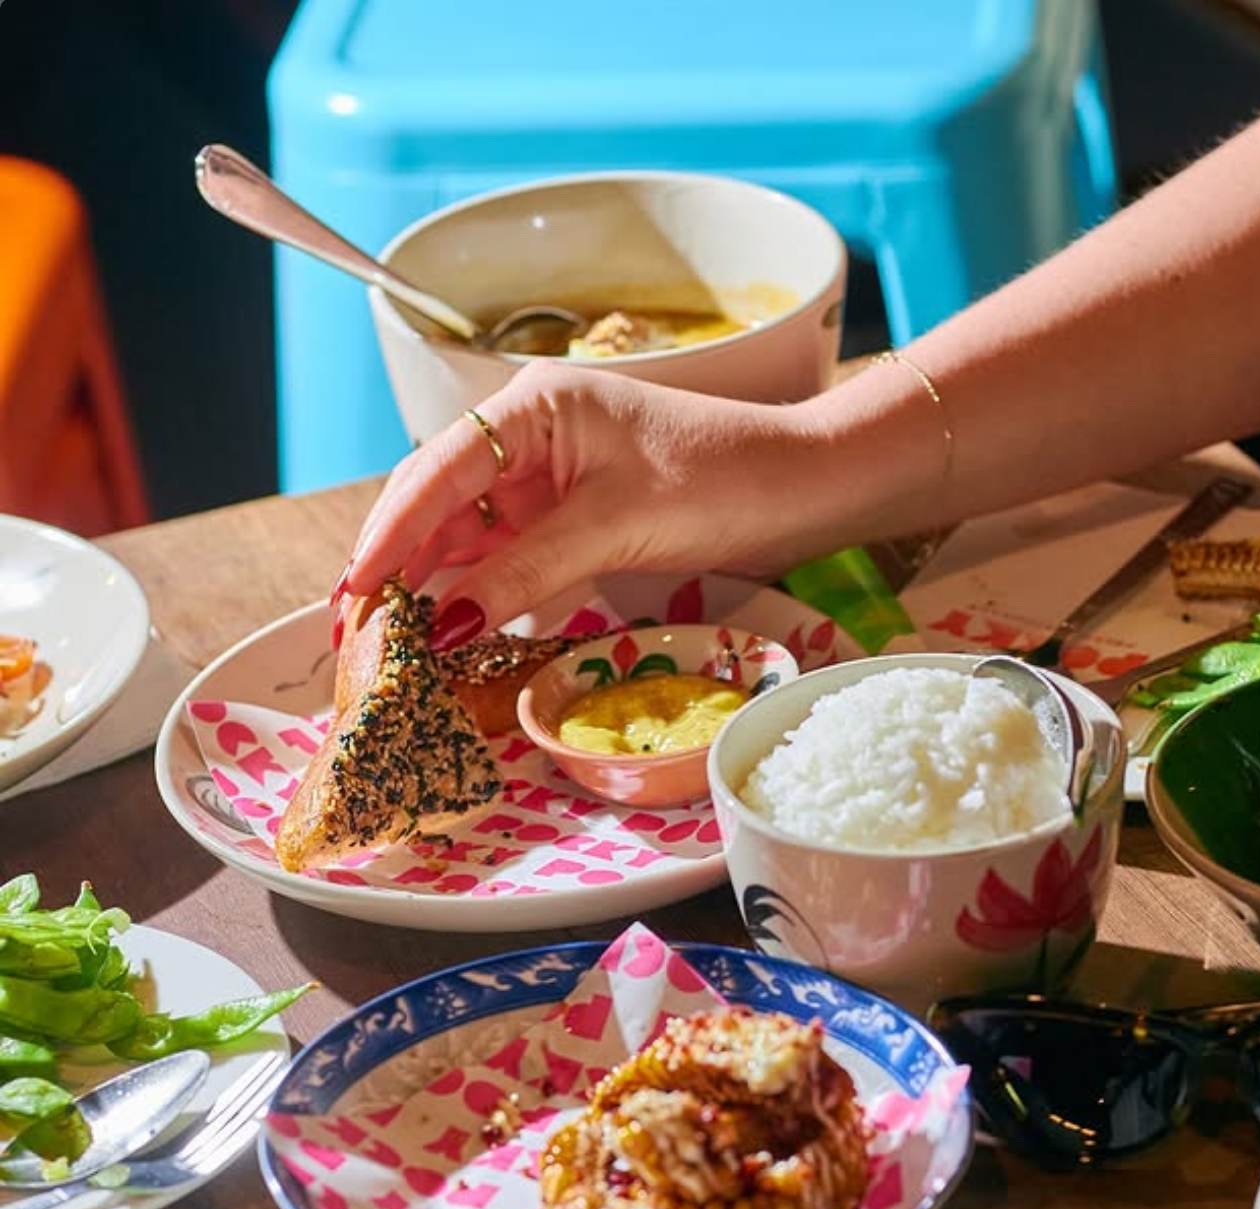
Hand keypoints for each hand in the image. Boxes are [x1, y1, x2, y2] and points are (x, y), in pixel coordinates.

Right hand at [344, 360, 827, 644]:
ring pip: (467, 536)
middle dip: (394, 565)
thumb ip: (527, 569)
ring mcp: (546, 479)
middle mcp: (526, 436)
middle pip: (437, 503)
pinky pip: (506, 557)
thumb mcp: (615, 524)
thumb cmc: (718, 478)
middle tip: (354, 632)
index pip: (436, 471)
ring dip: (431, 587)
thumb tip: (449, 621)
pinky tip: (452, 634)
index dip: (388, 534)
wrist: (799, 486)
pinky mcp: (569, 518)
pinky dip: (479, 595)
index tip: (354, 590)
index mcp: (531, 407)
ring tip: (389, 644)